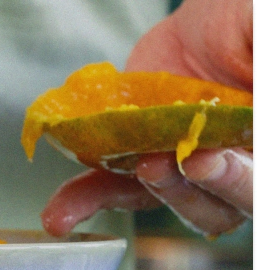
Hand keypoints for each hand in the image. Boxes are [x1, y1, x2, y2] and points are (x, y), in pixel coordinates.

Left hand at [42, 0, 252, 236]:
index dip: (237, 178)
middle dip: (191, 188)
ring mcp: (186, 173)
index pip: (256, 181)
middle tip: (167, 163)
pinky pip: (117, 191)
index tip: (206, 158)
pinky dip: (88, 200)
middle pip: (222, 205)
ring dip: (150, 192)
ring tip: (139, 167)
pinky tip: (61, 214)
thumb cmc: (242, 27)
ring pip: (172, 203)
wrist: (203, 28)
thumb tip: (256, 87)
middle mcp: (236, 169)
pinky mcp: (142, 165)